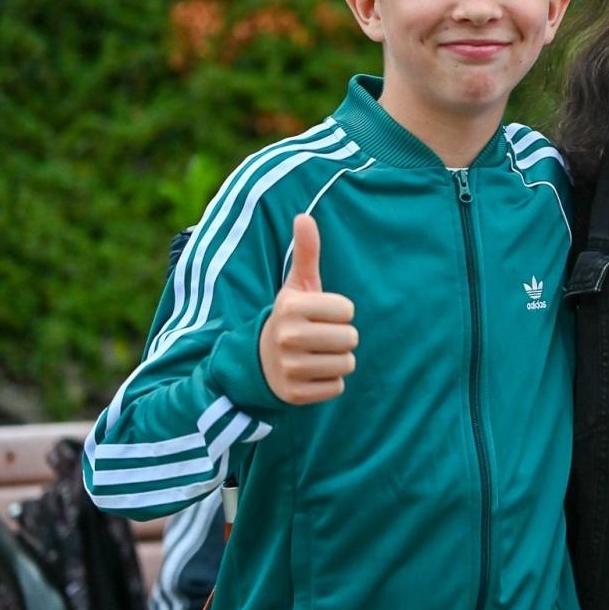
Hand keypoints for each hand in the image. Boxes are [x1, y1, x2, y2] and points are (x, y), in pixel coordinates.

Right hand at [259, 213, 357, 403]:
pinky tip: (310, 374)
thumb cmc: (290, 317)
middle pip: (350, 339)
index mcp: (290, 308)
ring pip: (346, 364)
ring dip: (337, 360)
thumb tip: (304, 215)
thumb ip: (305, 252)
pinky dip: (329, 382)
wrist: (258, 362)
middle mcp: (287, 338)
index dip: (340, 313)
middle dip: (342, 338)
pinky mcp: (295, 394)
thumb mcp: (296, 286)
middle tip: (320, 337)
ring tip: (315, 354)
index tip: (321, 314)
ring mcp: (289, 368)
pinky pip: (337, 387)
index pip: (348, 311)